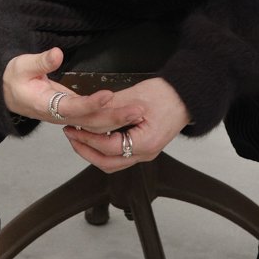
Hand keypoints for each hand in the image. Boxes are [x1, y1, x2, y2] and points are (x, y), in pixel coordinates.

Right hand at [2, 47, 143, 131]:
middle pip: (90, 122)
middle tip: (137, 110)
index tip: (108, 95)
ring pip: (94, 123)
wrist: (6, 93)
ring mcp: (67, 116)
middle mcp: (60, 115)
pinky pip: (93, 120)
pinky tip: (125, 114)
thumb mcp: (22, 66)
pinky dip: (109, 118)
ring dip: (117, 119)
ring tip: (138, 112)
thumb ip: (40, 61)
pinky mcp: (72, 112)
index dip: (91, 103)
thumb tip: (57, 54)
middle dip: (114, 116)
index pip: (73, 107)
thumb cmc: (14, 79)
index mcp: (46, 105)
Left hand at [63, 77, 190, 172]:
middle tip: (71, 136)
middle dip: (86, 150)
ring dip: (94, 151)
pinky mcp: (145, 146)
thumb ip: (110, 109)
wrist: (187, 95)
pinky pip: (120, 154)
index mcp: (145, 144)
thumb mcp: (135, 97)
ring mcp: (146, 152)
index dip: (87, 138)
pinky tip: (97, 135)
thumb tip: (88, 115)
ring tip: (80, 136)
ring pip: (113, 162)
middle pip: (108, 163)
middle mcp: (146, 154)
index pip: (108, 147)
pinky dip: (105, 147)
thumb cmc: (168, 95)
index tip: (74, 128)